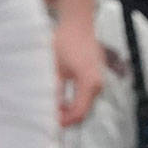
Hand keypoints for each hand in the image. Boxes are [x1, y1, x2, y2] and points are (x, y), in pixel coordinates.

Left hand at [52, 13, 103, 127]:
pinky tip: (60, 101)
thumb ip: (53, 89)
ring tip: (52, 109)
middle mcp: (97, 84)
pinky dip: (74, 103)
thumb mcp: (54, 67)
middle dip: (66, 118)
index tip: (50, 123)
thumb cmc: (64, 41)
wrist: (78, 24)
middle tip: (48, 118)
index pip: (78, 112)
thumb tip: (48, 108)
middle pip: (83, 112)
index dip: (63, 121)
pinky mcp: (96, 78)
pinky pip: (86, 97)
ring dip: (69, 111)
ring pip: (85, 106)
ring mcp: (98, 81)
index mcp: (89, 82)